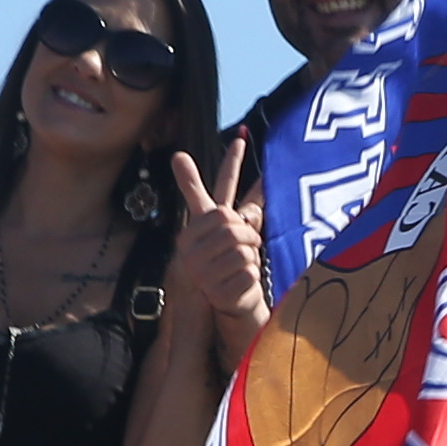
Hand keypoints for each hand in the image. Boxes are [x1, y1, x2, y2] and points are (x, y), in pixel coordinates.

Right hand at [168, 138, 265, 345]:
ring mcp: (203, 268)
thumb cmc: (213, 268)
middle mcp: (195, 245)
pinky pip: (249, 272)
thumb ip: (226, 216)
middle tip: (249, 239)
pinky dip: (251, 277)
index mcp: (198, 228)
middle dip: (249, 231)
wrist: (201, 307)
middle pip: (237, 224)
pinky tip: (241, 281)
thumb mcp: (216, 239)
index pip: (217, 194)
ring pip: (246, 249)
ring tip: (241, 263)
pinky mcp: (215, 288)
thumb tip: (218, 184)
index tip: (242, 139)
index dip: (232, 166)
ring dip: (251, 256)